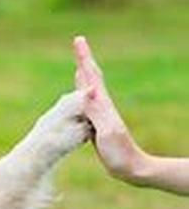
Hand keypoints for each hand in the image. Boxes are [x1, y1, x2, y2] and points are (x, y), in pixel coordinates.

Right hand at [73, 36, 146, 181]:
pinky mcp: (97, 123)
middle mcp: (102, 105)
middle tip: (78, 43)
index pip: (91, 76)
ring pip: (90, 87)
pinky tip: (81, 92)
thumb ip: (96, 112)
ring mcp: (100, 113)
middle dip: (84, 59)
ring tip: (80, 62)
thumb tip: (87, 90)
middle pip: (92, 76)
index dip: (84, 58)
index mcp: (103, 105)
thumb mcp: (107, 132)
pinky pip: (87, 102)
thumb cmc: (120, 152)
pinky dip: (82, 92)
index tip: (78, 41)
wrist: (131, 167)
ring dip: (83, 73)